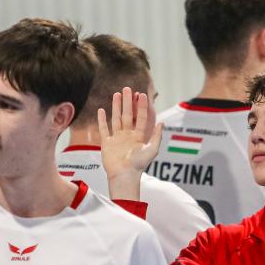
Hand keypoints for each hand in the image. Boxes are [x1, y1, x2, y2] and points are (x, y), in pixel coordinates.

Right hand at [99, 87, 162, 201]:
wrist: (124, 175)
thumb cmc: (139, 165)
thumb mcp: (152, 150)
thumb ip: (156, 136)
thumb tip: (162, 122)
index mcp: (138, 136)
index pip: (140, 117)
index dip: (141, 106)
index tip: (141, 94)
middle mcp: (127, 135)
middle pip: (128, 115)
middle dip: (128, 102)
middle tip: (127, 89)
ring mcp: (117, 138)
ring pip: (116, 118)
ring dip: (116, 106)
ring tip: (116, 94)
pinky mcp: (107, 143)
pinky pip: (104, 129)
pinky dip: (102, 120)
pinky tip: (102, 110)